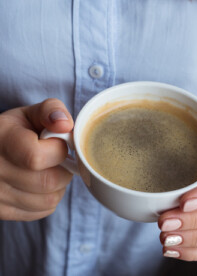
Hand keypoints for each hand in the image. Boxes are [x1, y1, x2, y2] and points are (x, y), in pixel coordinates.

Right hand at [0, 99, 73, 220]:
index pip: (36, 157)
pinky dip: (49, 198)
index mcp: (1, 141)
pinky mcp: (2, 211)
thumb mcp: (31, 114)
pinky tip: (41, 184)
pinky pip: (41, 211)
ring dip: (58, 185)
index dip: (58, 150)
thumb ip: (52, 111)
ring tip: (49, 170)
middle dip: (63, 169)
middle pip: (48, 182)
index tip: (57, 143)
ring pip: (48, 200)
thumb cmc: (17, 131)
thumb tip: (66, 125)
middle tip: (57, 159)